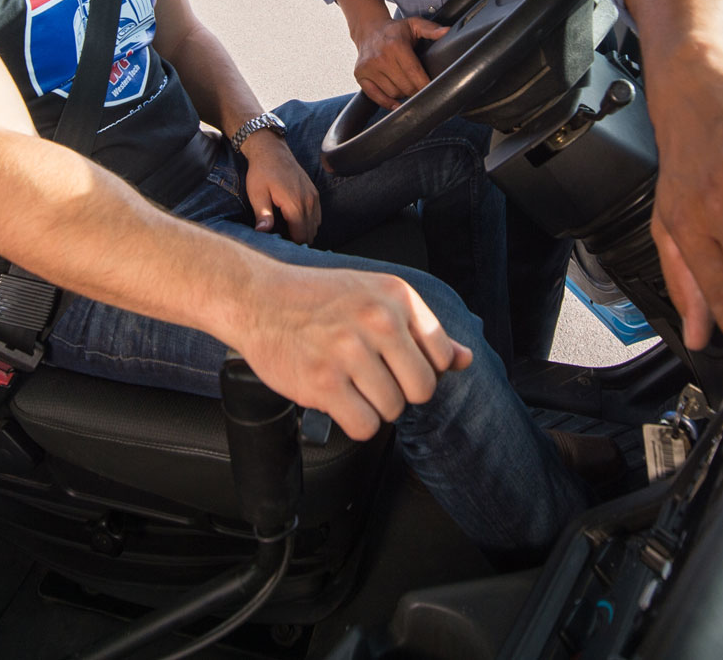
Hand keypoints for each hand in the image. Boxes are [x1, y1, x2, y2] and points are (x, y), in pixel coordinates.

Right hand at [233, 263, 473, 440]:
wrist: (257, 298)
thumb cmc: (316, 298)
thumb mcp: (376, 297)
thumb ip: (422, 330)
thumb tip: (465, 360)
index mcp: (396, 296)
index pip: (441, 356)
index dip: (421, 369)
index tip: (397, 366)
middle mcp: (377, 320)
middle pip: (422, 390)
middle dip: (400, 393)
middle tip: (372, 380)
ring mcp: (349, 352)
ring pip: (393, 410)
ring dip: (373, 407)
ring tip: (349, 385)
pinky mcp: (323, 382)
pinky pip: (365, 426)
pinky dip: (355, 422)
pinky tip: (339, 401)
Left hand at [242, 130, 319, 243]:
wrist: (272, 151)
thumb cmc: (261, 172)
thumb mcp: (256, 194)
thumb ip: (262, 214)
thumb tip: (263, 232)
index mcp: (294, 204)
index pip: (300, 235)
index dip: (291, 245)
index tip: (279, 247)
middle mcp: (309, 201)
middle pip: (309, 233)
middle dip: (298, 241)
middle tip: (282, 243)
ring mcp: (313, 197)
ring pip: (315, 226)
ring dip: (304, 233)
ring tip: (287, 234)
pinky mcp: (314, 193)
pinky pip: (317, 216)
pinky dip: (309, 223)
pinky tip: (295, 223)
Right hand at [352, 15, 448, 109]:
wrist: (369, 30)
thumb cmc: (395, 30)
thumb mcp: (414, 24)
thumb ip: (431, 29)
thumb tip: (447, 32)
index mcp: (396, 46)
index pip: (414, 73)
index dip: (425, 84)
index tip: (433, 88)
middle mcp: (380, 57)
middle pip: (405, 86)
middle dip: (416, 90)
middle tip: (420, 87)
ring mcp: (368, 67)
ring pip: (393, 93)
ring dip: (403, 94)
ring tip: (407, 86)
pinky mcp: (360, 75)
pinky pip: (375, 96)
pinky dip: (387, 102)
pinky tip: (395, 103)